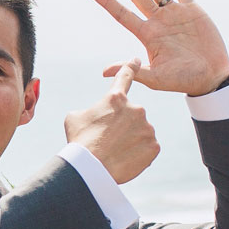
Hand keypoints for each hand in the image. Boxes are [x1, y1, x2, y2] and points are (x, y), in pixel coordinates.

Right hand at [64, 62, 160, 183]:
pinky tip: (125, 159)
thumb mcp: (75, 118)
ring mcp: (147, 127)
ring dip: (130, 140)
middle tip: (107, 140)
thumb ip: (90, 110)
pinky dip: (138, 154)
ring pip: (140, 132)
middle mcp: (136, 109)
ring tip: (114, 152)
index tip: (136, 60)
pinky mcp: (154, 146)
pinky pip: (147, 148)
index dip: (130, 66)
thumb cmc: (80, 142)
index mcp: (115, 98)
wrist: (92, 168)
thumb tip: (94, 115)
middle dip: (122, 126)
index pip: (126, 76)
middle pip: (131, 115)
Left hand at [88, 0, 228, 96]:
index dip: (108, 2)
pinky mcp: (193, 11)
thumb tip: (104, 72)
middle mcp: (158, 22)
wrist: (211, 77)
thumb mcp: (156, 78)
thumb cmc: (183, 81)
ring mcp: (175, 14)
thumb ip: (134, 71)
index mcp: (148, 35)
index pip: (122, 14)